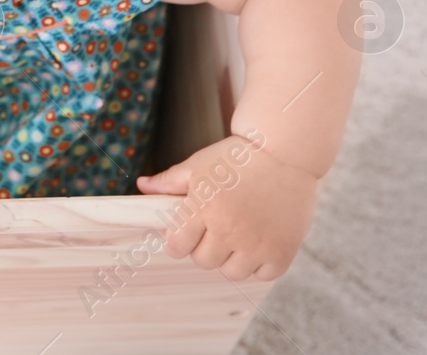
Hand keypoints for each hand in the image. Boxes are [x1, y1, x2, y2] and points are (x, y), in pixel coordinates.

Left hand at [136, 133, 317, 281]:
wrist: (285, 152)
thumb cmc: (238, 157)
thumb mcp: (199, 164)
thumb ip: (169, 181)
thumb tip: (142, 185)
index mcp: (204, 207)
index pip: (177, 246)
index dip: (178, 239)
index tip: (187, 230)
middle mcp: (230, 229)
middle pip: (203, 261)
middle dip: (204, 247)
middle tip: (216, 227)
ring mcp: (258, 244)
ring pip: (231, 272)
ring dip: (231, 258)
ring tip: (238, 234)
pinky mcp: (282, 252)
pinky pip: (262, 275)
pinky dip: (259, 264)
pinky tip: (259, 241)